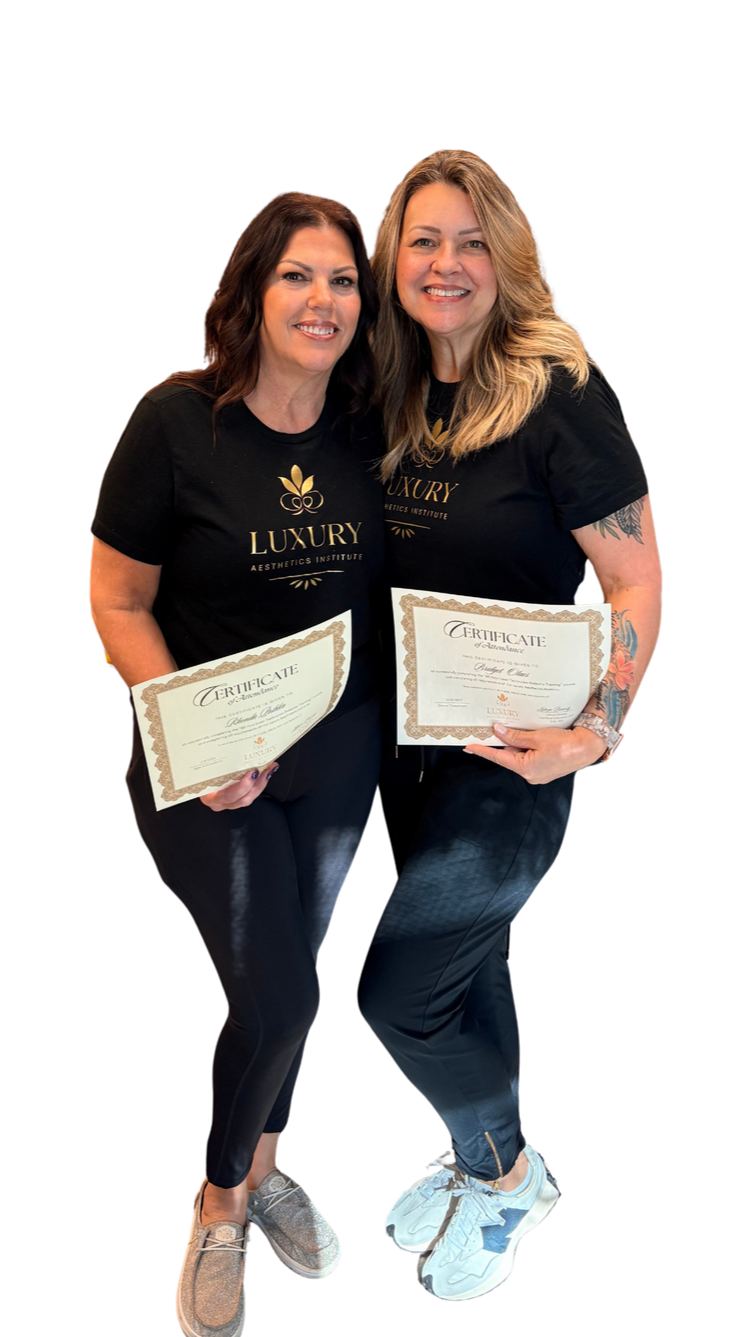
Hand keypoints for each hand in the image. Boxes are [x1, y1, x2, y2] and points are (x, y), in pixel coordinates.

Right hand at [200, 762, 278, 810]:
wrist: (193, 778)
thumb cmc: (197, 772)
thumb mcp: (202, 768)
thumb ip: (213, 762)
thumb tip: (224, 740)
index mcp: (209, 796)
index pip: (227, 796)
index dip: (242, 787)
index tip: (252, 773)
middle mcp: (219, 803)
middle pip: (242, 798)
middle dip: (257, 784)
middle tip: (267, 768)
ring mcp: (228, 803)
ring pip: (248, 798)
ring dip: (261, 783)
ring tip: (270, 768)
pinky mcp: (235, 800)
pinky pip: (249, 795)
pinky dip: (258, 784)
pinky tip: (266, 772)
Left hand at [463, 724, 604, 784]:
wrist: (588, 747)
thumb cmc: (565, 743)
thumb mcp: (537, 737)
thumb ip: (515, 736)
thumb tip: (498, 731)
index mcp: (526, 768)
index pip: (498, 757)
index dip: (482, 750)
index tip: (468, 746)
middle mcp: (530, 774)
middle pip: (509, 756)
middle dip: (502, 743)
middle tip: (491, 730)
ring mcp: (538, 774)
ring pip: (520, 756)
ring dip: (516, 744)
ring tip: (513, 730)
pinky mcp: (545, 769)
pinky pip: (529, 758)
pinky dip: (525, 748)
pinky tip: (526, 737)